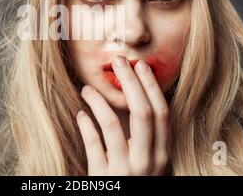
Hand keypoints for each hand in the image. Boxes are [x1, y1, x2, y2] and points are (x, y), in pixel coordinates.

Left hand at [76, 55, 169, 175]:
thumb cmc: (132, 180)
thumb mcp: (146, 160)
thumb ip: (145, 136)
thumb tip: (134, 95)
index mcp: (162, 154)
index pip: (162, 113)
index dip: (151, 86)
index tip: (139, 64)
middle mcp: (150, 162)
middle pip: (144, 113)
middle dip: (131, 83)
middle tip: (117, 62)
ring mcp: (127, 172)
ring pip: (115, 126)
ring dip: (99, 102)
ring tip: (87, 89)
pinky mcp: (105, 179)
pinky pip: (94, 145)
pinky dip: (86, 126)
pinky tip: (80, 114)